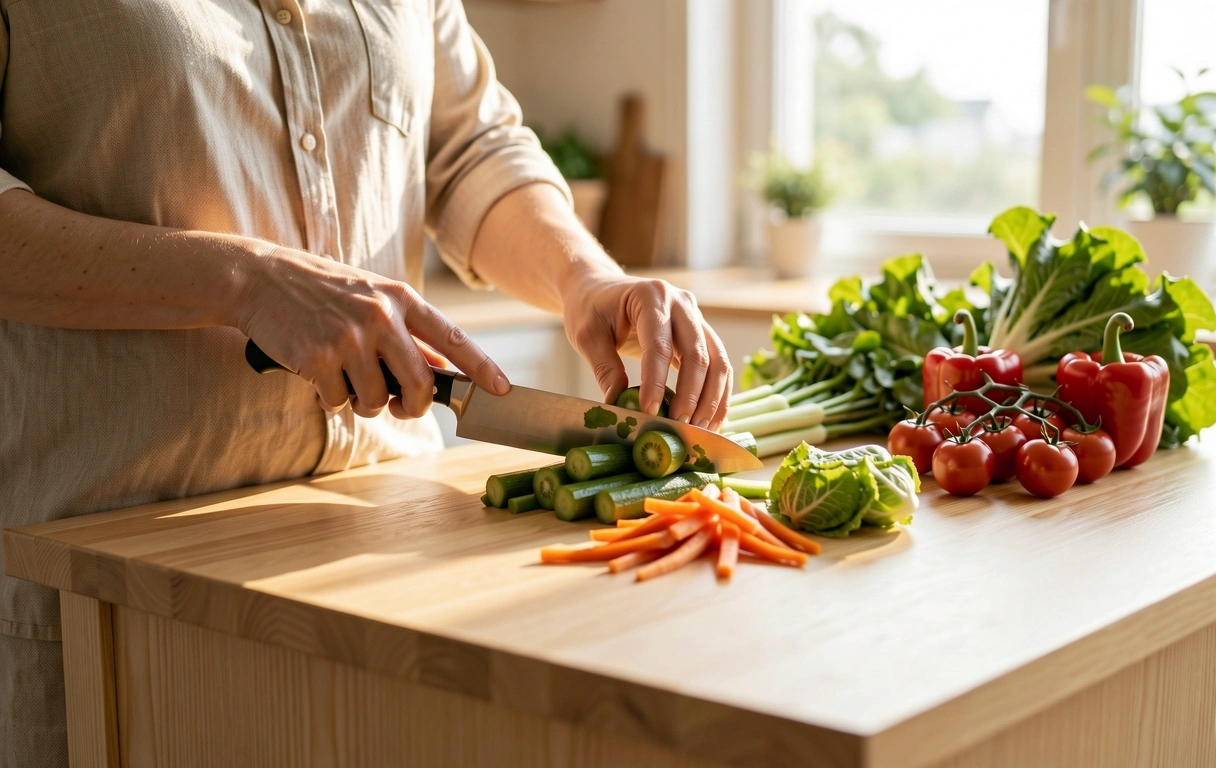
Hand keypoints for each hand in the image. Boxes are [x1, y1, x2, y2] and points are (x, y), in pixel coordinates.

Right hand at [234, 246, 508, 418]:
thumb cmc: (322, 291)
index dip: (482, 367)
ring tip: (346, 378)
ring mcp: (348, 337)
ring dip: (364, 403)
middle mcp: (380, 316)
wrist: (260, 278)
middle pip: (420, 383)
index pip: (453, 337)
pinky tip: (317, 372)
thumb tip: (442, 368)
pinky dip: (330, 398)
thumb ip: (407, 331)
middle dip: (413, 406)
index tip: (502, 389)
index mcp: (399, 298)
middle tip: (400, 406)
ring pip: (378, 400)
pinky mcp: (317, 357)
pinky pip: (339, 402)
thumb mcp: (371, 298)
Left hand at [563, 272, 731, 429]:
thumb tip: (618, 404)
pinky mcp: (701, 333)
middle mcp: (681, 303)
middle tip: (679, 425)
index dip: (656, 381)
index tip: (649, 411)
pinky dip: (718, 393)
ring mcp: (695, 316)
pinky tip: (710, 418)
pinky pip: (718, 364)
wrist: (600, 289)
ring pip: (718, 360)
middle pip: (698, 353)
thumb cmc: (591, 308)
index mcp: (650, 296)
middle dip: (692, 394)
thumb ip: (604, 367)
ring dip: (713, 397)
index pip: (659, 344)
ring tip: (699, 428)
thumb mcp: (587, 335)